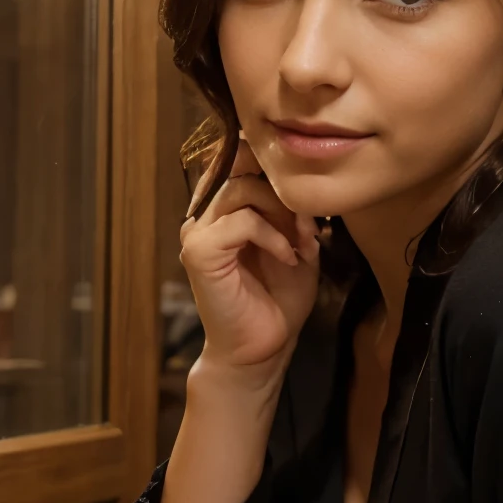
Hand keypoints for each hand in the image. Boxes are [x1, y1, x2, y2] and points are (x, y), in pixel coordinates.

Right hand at [179, 140, 319, 377]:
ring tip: (298, 242)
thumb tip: (304, 187)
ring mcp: (198, 230)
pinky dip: (272, 235)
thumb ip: (298, 212)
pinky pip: (241, 220)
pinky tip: (288, 256)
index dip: (273, 162)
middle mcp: (206, 212)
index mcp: (225, 206)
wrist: (262, 347)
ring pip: (241, 187)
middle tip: (304, 222)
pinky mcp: (200, 250)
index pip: (239, 155)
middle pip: (241, 163)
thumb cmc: (279, 298)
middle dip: (282, 188)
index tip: (304, 191)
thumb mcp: (299, 244)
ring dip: (281, 212)